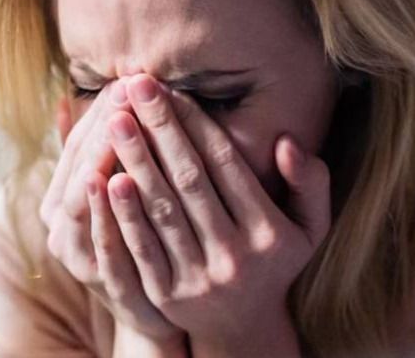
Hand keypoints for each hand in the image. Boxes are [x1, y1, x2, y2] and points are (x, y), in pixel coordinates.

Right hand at [39, 80, 181, 341]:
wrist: (157, 312)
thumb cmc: (139, 237)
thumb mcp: (117, 192)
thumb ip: (95, 151)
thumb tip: (65, 99)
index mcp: (61, 201)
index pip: (77, 145)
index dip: (98, 112)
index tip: (124, 79)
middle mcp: (61, 228)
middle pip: (80, 167)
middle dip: (105, 125)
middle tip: (128, 87)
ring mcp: (81, 258)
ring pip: (85, 200)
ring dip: (102, 156)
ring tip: (119, 119)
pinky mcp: (106, 286)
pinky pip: (102, 242)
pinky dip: (107, 211)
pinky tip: (117, 178)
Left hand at [90, 74, 330, 355]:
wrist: (242, 328)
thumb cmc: (273, 260)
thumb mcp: (310, 227)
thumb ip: (310, 183)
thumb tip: (287, 142)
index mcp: (270, 233)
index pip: (226, 164)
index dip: (196, 123)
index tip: (171, 88)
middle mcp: (236, 256)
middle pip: (189, 180)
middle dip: (160, 129)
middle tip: (134, 85)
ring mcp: (199, 278)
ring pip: (162, 210)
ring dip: (136, 160)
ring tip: (116, 118)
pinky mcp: (166, 296)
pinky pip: (140, 247)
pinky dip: (123, 213)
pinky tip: (105, 178)